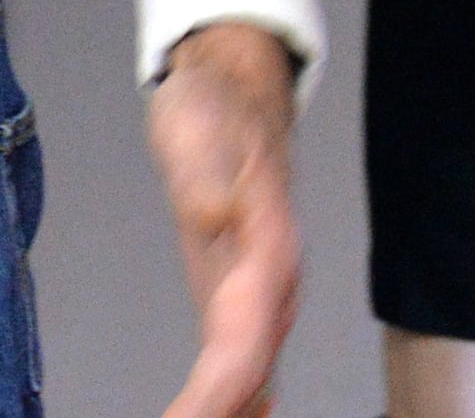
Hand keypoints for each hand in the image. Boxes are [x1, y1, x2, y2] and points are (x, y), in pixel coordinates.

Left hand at [148, 23, 301, 417]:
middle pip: (246, 375)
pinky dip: (229, 397)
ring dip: (225, 409)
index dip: (215, 397)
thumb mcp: (203, 126)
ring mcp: (260, 289)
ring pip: (247, 373)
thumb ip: (211, 178)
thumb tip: (212, 215)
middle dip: (216, 414)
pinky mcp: (237, 289)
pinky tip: (231, 414)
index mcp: (267, 253)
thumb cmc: (217, 108)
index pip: (241, 346)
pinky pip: (239, 359)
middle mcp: (272, 283)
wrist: (235, 88)